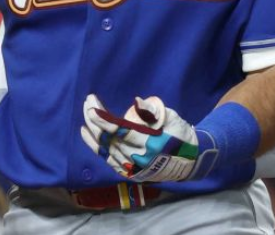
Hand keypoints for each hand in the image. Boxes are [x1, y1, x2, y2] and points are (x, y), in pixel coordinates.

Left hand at [81, 95, 209, 182]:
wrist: (189, 162)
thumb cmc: (179, 135)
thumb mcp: (171, 118)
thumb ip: (152, 111)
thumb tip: (137, 101)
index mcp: (148, 143)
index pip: (119, 130)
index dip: (103, 119)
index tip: (92, 105)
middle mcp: (137, 158)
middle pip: (108, 138)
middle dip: (95, 120)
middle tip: (87, 103)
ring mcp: (131, 167)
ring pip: (105, 149)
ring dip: (92, 132)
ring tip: (85, 115)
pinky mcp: (129, 173)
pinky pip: (107, 159)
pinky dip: (95, 147)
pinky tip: (87, 134)